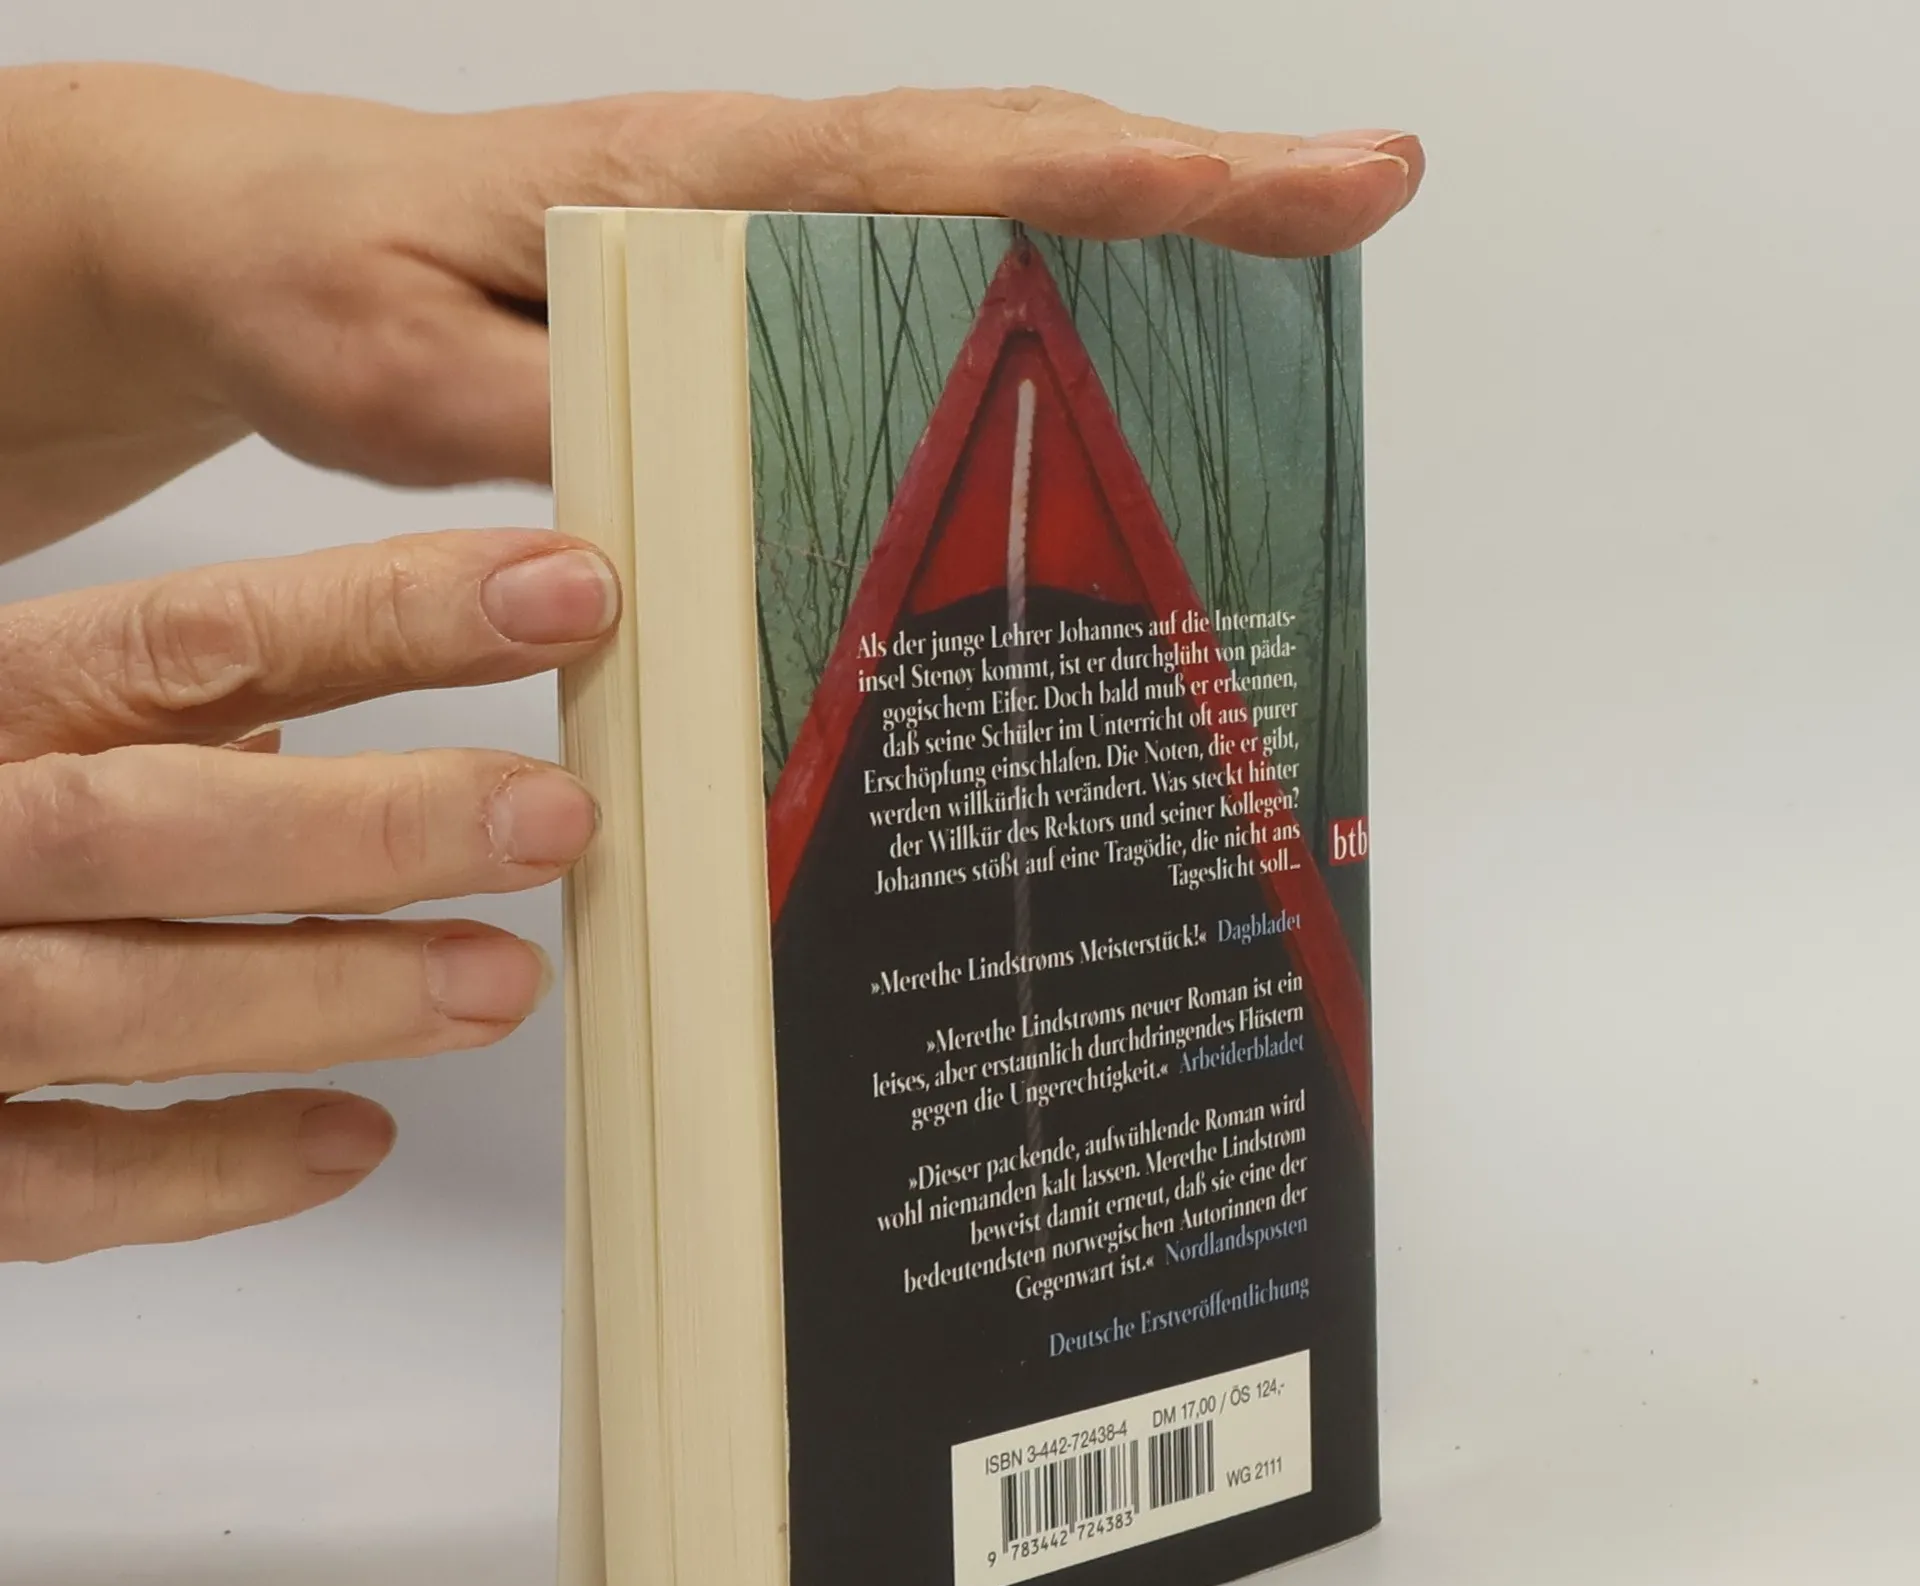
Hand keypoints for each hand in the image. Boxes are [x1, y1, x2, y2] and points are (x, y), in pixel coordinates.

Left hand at [0, 66, 1422, 554]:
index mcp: (698, 195)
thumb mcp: (396, 366)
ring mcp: (763, 253)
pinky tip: (1095, 364)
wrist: (260, 244)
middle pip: (1012, 170)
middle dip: (1198, 186)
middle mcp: (757, 204)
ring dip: (1141, 239)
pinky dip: (1028, 305)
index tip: (1282, 187)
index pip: (939, 173)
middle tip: (1363, 198)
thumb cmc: (320, 280)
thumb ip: (538, 423)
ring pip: (982, 224)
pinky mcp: (750, 311)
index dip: (1119, 185)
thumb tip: (676, 508)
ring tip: (1293, 272)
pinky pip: (914, 297)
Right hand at [0, 530, 618, 1260]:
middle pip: (154, 815)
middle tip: (556, 819)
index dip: (389, 610)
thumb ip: (132, 717)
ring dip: (326, 990)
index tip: (566, 595)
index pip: (193, 632)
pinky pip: (60, 1178)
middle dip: (367, 819)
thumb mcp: (9, 728)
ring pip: (116, 997)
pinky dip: (214, 1166)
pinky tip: (357, 1140)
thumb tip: (311, 710)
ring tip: (506, 984)